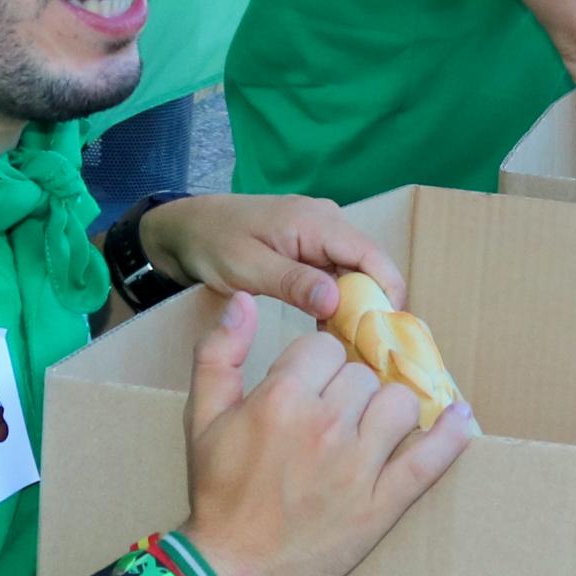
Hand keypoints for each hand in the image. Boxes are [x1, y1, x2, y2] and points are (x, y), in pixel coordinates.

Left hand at [135, 194, 400, 325]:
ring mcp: (321, 237)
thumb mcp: (248, 267)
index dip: (388, 295)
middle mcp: (329, 224)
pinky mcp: (312, 251)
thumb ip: (292, 282)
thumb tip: (337, 301)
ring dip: (357, 310)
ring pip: (356, 276)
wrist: (186, 228)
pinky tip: (334, 334)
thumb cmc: (213, 243)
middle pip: (370, 268)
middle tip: (369, 353)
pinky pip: (338, 278)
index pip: (373, 257)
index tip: (387, 337)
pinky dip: (339, 304)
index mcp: (317, 222)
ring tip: (355, 350)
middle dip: (374, 308)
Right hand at [177, 293, 475, 575]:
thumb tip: (244, 301)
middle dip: (348, 388)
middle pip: (364, 374)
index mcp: (281, 400)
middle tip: (332, 414)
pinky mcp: (383, 504)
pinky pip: (430, 459)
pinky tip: (458, 418)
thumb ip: (219, 354)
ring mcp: (359, 467)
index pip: (326, 347)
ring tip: (369, 428)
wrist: (234, 569)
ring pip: (400, 404)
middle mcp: (325, 427)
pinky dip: (451, 435)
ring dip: (387, 410)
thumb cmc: (218, 492)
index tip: (310, 383)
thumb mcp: (202, 417)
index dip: (317, 363)